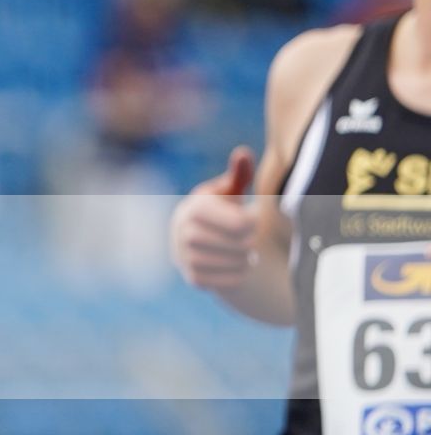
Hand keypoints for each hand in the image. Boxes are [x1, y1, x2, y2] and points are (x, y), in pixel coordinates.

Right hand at [170, 146, 257, 290]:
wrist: (200, 242)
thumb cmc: (220, 211)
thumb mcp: (229, 192)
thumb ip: (238, 174)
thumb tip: (243, 152)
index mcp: (194, 208)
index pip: (237, 223)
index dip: (251, 224)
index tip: (252, 221)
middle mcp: (183, 232)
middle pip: (235, 244)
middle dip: (248, 243)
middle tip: (251, 240)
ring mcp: (185, 257)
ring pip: (232, 263)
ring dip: (245, 259)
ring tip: (247, 253)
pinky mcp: (192, 277)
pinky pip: (226, 281)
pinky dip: (238, 275)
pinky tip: (238, 266)